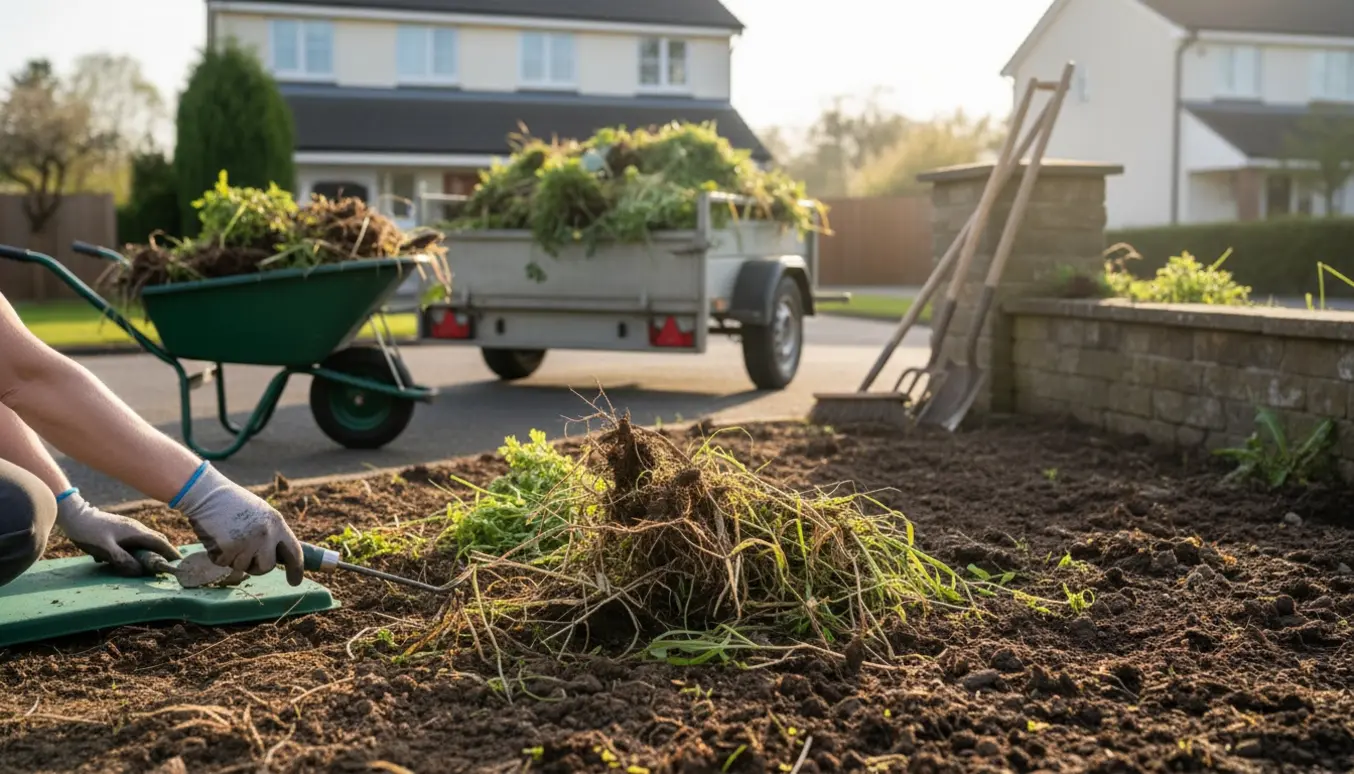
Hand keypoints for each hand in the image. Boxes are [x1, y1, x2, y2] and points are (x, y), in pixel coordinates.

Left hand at [56, 491, 180, 575]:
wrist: (75, 516)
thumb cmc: (90, 532)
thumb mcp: (105, 549)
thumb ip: (123, 560)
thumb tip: (139, 572)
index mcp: (137, 532)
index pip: (161, 543)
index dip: (171, 553)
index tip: (180, 563)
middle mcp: (137, 528)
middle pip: (157, 540)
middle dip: (165, 552)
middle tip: (168, 566)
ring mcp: (129, 527)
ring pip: (147, 540)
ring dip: (152, 551)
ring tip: (152, 564)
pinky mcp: (122, 529)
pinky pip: (137, 540)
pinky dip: (141, 548)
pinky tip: (131, 557)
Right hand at [171, 463, 303, 585]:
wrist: (207, 494)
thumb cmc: (233, 504)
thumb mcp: (261, 514)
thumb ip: (271, 533)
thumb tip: (278, 556)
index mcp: (277, 523)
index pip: (294, 552)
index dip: (296, 569)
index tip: (295, 581)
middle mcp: (266, 534)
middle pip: (267, 567)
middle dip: (256, 566)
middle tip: (245, 553)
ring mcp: (247, 542)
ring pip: (242, 567)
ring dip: (233, 558)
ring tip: (228, 535)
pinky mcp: (228, 549)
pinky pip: (224, 564)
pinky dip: (218, 555)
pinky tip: (217, 537)